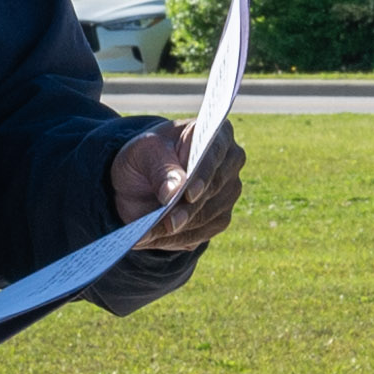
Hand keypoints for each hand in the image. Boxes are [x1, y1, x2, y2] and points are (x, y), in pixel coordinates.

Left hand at [110, 118, 245, 252]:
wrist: (142, 178)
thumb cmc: (147, 155)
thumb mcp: (144, 152)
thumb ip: (160, 168)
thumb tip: (174, 192)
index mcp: (217, 134)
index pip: (214, 154)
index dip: (203, 175)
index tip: (189, 194)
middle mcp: (231, 163)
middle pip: (214, 190)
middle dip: (188, 209)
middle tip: (165, 223)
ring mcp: (228, 193)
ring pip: (207, 216)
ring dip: (177, 229)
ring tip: (148, 234)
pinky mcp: (219, 218)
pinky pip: (201, 234)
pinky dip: (175, 239)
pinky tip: (154, 238)